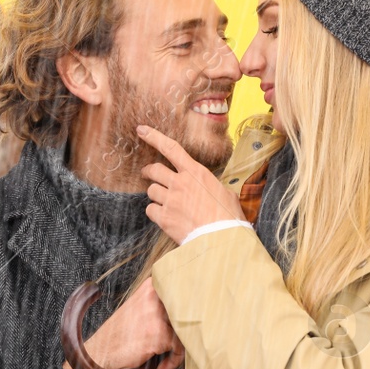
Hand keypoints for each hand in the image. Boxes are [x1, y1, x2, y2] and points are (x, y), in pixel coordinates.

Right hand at [63, 278, 183, 368]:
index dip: (193, 309)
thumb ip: (163, 305)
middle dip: (188, 332)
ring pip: (187, 330)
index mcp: (151, 286)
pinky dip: (173, 361)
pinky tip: (160, 367)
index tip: (194, 322)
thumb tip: (195, 311)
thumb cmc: (121, 334)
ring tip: (165, 360)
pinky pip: (180, 348)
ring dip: (179, 349)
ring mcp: (156, 314)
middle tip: (179, 346)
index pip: (186, 292)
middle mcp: (154, 295)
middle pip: (189, 312)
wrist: (99, 354)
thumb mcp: (140, 308)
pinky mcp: (159, 333)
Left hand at [136, 125, 243, 244]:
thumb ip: (211, 187)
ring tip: (166, 202)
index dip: (154, 137)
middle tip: (148, 174)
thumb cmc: (228, 216)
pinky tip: (165, 217)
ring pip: (151, 190)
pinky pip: (150, 210)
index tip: (141, 130)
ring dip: (156, 195)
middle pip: (154, 169)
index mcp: (196, 172)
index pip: (171, 148)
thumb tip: (213, 190)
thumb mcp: (224, 193)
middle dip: (148, 171)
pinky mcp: (164, 217)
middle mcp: (180, 183)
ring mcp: (171, 200)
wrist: (221, 238)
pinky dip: (155, 212)